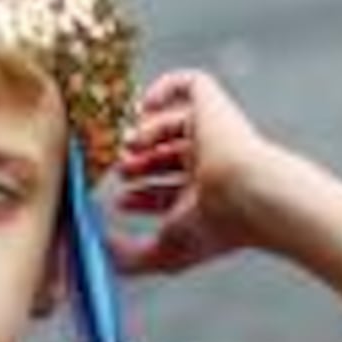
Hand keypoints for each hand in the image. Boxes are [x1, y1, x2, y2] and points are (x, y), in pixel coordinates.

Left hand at [107, 70, 284, 275]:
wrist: (244, 193)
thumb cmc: (212, 227)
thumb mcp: (163, 251)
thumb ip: (128, 257)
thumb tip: (98, 248)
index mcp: (207, 197)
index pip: (171, 191)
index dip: (141, 194)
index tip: (120, 200)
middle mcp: (213, 164)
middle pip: (170, 157)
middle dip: (140, 163)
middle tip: (120, 169)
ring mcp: (214, 134)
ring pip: (176, 124)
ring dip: (146, 134)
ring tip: (130, 145)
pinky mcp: (214, 105)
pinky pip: (191, 83)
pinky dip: (166, 88)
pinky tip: (146, 106)